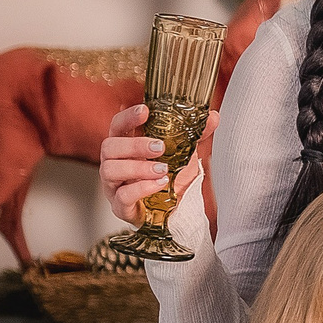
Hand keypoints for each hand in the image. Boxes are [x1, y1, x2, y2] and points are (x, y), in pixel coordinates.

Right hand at [98, 102, 216, 224]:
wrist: (172, 211)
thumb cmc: (168, 178)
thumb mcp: (183, 153)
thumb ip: (195, 135)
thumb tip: (213, 117)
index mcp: (126, 146)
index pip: (117, 126)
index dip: (127, 117)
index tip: (145, 110)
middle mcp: (114, 163)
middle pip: (109, 147)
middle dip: (135, 145)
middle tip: (160, 147)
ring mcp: (114, 185)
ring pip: (110, 170)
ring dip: (138, 167)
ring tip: (163, 169)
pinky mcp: (120, 206)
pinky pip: (122, 196)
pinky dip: (141, 188)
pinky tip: (160, 184)